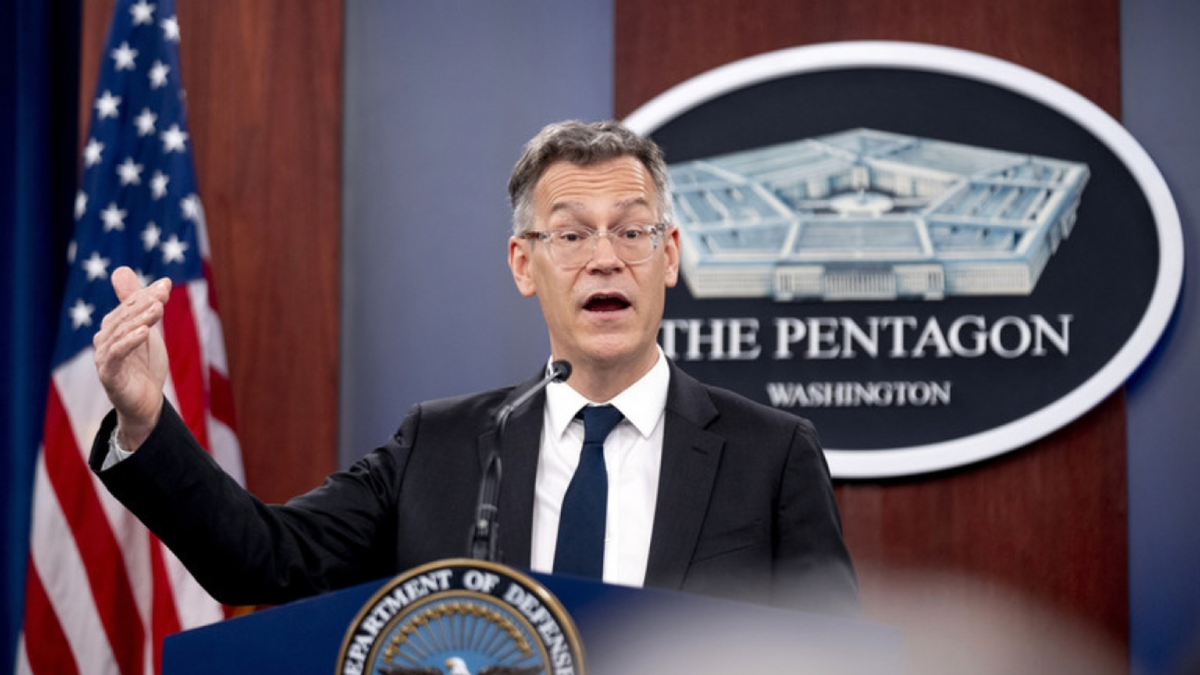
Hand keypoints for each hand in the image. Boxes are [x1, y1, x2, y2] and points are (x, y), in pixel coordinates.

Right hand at [93, 266, 171, 449]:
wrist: (146, 402)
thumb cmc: (144, 365)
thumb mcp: (145, 330)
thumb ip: (138, 303)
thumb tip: (121, 269)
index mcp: (112, 328)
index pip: (129, 306)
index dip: (147, 294)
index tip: (166, 285)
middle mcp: (104, 340)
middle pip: (124, 317)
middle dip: (145, 303)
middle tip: (164, 293)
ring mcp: (104, 358)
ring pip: (120, 333)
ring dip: (140, 319)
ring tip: (158, 309)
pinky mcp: (109, 375)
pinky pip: (117, 355)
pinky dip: (129, 342)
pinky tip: (145, 332)